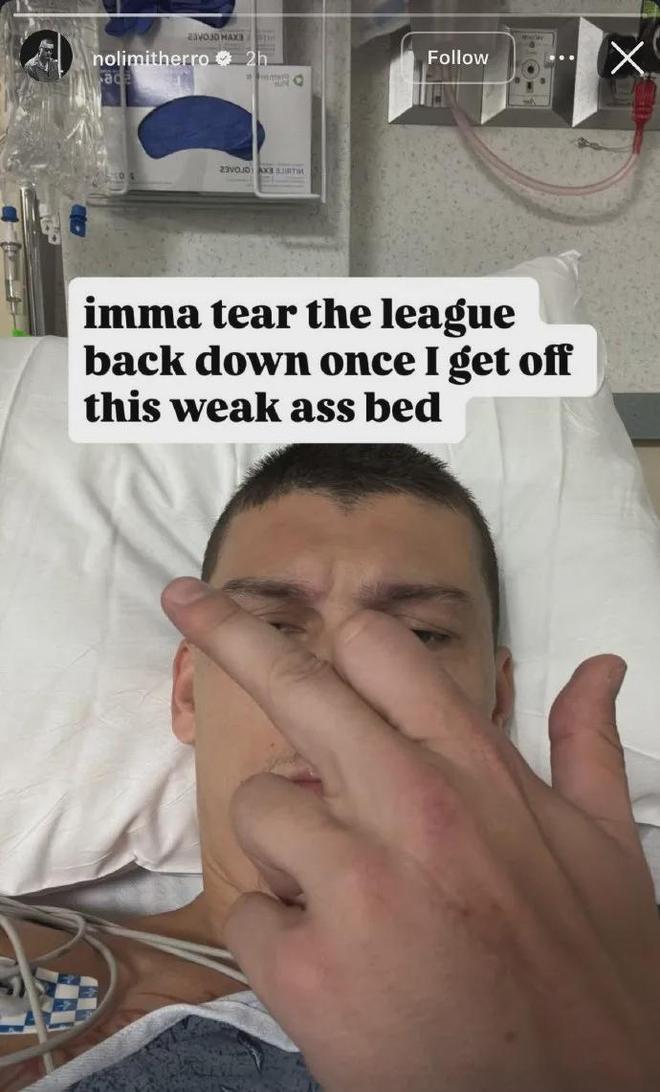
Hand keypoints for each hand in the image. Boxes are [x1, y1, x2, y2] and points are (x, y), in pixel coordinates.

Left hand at [162, 577, 659, 1091]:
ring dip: (287, 844)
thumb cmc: (591, 976)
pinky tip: (337, 965)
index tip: (283, 611)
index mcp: (475, 768)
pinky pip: (248, 914)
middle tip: (183, 602)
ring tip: (345, 892)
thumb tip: (601, 666)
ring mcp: (354, 883)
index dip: (329, 632)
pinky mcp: (308, 970)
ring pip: (258, 806)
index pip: (378, 651)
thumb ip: (586, 745)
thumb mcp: (606, 849)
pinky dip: (280, 935)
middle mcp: (409, 804)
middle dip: (227, 632)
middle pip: (292, 682)